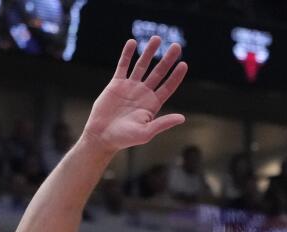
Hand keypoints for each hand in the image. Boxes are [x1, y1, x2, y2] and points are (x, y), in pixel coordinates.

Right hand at [80, 37, 187, 156]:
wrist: (102, 136)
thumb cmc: (125, 139)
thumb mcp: (146, 132)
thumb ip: (163, 123)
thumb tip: (182, 118)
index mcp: (153, 104)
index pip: (168, 86)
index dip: (176, 76)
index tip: (184, 64)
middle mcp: (143, 93)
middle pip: (158, 72)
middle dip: (168, 59)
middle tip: (177, 46)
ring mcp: (130, 87)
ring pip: (142, 65)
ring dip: (149, 52)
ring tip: (157, 39)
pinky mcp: (116, 84)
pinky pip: (123, 66)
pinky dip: (127, 54)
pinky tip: (133, 43)